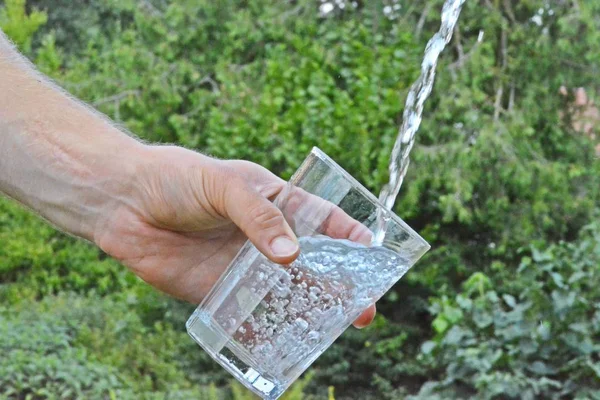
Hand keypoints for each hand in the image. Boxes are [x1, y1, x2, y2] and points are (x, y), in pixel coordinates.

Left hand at [94, 145, 375, 327]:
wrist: (123, 201)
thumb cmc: (176, 178)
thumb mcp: (224, 185)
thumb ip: (257, 216)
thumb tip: (290, 256)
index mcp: (275, 201)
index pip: (324, 219)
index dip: (351, 236)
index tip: (375, 256)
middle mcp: (265, 236)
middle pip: (313, 263)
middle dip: (340, 284)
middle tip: (364, 309)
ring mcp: (244, 266)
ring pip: (286, 292)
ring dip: (310, 310)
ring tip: (334, 329)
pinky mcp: (218, 291)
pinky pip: (248, 315)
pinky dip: (266, 332)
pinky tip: (284, 348)